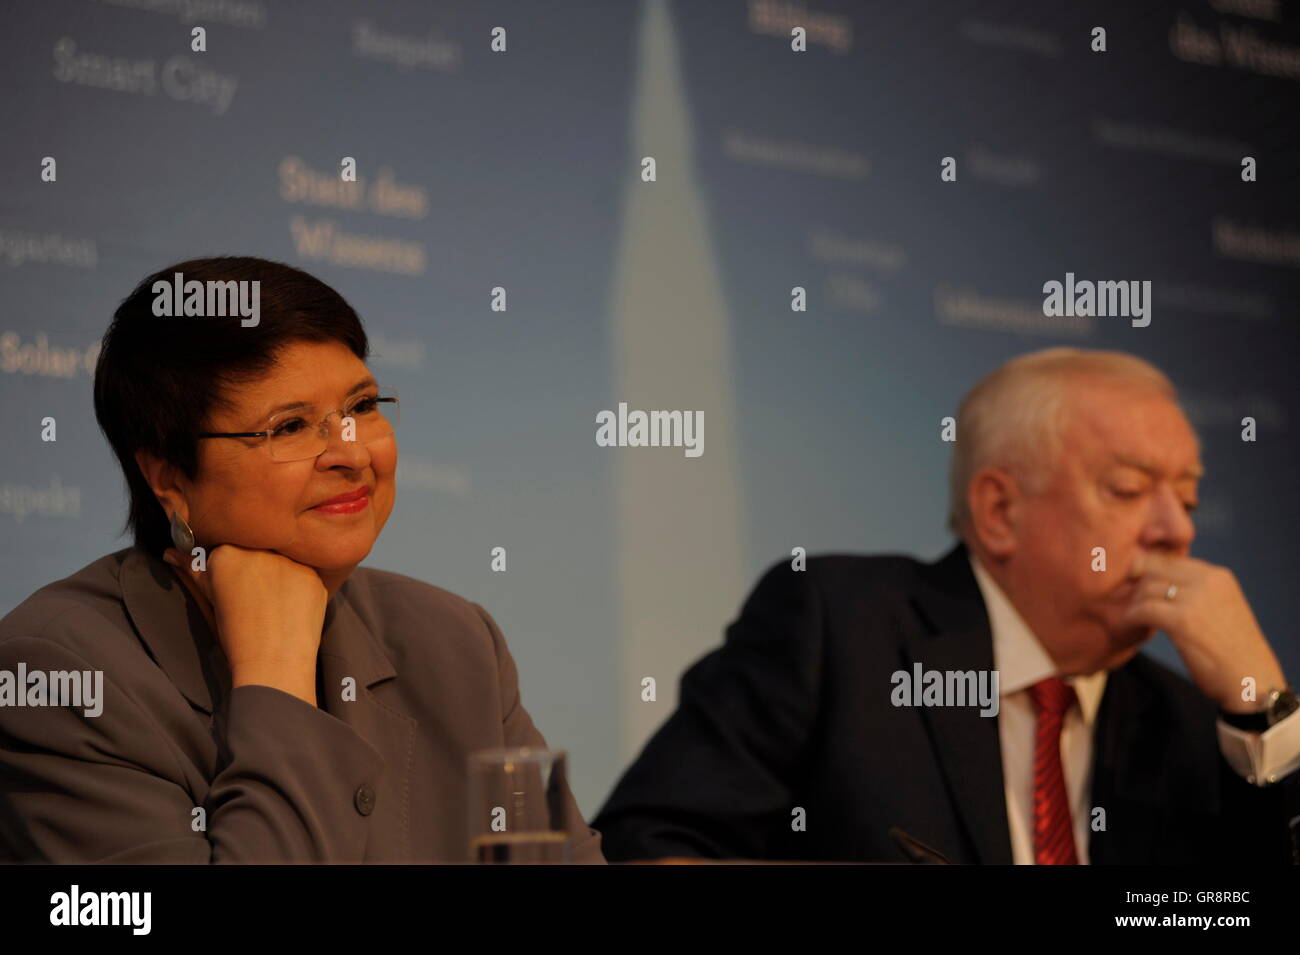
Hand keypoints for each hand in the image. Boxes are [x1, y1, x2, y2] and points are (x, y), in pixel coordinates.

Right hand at [163, 543, 327, 706]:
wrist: (273, 664)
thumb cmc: (236, 635)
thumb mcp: (211, 601)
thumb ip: (193, 571)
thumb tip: (170, 552)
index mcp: (225, 554)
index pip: (227, 545)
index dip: (230, 564)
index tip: (234, 582)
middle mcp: (258, 550)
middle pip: (256, 546)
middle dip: (256, 564)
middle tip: (256, 593)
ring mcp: (289, 561)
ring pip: (283, 557)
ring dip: (279, 572)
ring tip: (274, 602)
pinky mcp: (313, 574)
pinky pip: (305, 572)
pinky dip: (299, 586)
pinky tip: (292, 606)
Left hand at [1119, 553, 1285, 713]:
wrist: (1252, 680)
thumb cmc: (1231, 651)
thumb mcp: (1218, 608)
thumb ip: (1194, 591)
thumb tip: (1154, 582)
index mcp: (1217, 575)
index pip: (1169, 559)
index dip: (1147, 572)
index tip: (1136, 588)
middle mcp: (1208, 580)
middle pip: (1153, 568)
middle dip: (1137, 585)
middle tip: (1130, 604)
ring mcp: (1197, 598)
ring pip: (1146, 588)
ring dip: (1133, 603)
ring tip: (1131, 618)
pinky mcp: (1184, 620)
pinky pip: (1143, 609)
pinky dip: (1130, 618)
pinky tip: (1129, 627)